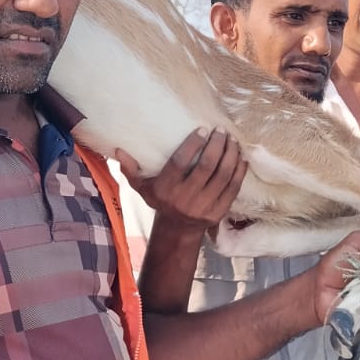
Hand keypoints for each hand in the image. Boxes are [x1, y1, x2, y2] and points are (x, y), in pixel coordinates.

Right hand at [116, 128, 245, 231]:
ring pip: (222, 176)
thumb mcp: (141, 187)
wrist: (177, 229)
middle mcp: (185, 199)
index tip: (203, 129)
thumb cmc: (160, 200)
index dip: (193, 145)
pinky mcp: (218, 212)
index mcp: (166, 190)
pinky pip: (233, 189)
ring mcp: (203, 207)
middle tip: (221, 130)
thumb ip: (130, 169)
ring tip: (232, 140)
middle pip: (206, 167)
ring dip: (230, 155)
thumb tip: (118, 150)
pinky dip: (239, 171)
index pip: (181, 163)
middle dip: (216, 146)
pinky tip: (241, 157)